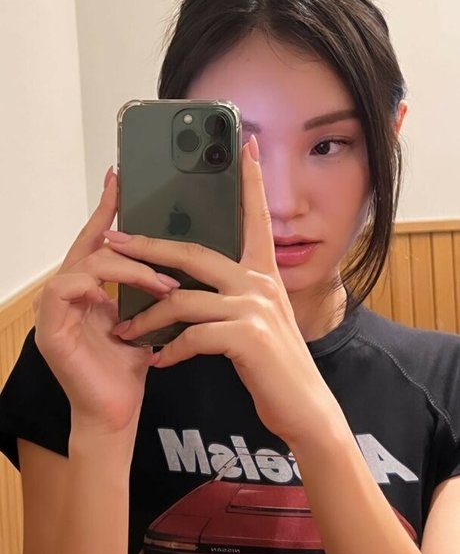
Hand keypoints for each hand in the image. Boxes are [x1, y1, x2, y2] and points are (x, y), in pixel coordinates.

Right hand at [34, 168, 179, 435]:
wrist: (116, 413)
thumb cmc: (131, 366)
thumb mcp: (149, 316)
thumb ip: (154, 285)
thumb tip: (188, 254)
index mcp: (92, 287)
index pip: (101, 240)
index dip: (109, 208)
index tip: (122, 177)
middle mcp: (70, 291)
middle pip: (91, 243)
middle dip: (113, 218)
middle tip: (135, 200)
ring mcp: (56, 308)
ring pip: (88, 262)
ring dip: (130, 268)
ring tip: (164, 283)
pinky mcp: (49, 326)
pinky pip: (69, 287)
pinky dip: (102, 286)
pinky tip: (127, 294)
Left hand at [106, 140, 324, 444]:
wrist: (304, 408)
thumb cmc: (275, 364)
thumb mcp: (260, 319)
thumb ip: (236, 295)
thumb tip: (195, 283)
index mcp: (263, 273)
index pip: (256, 217)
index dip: (250, 181)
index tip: (244, 145)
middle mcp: (260, 283)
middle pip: (194, 253)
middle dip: (148, 246)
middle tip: (113, 240)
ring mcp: (255, 308)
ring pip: (182, 298)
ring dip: (146, 318)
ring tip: (125, 332)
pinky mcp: (247, 337)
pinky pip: (192, 335)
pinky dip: (170, 349)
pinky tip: (159, 361)